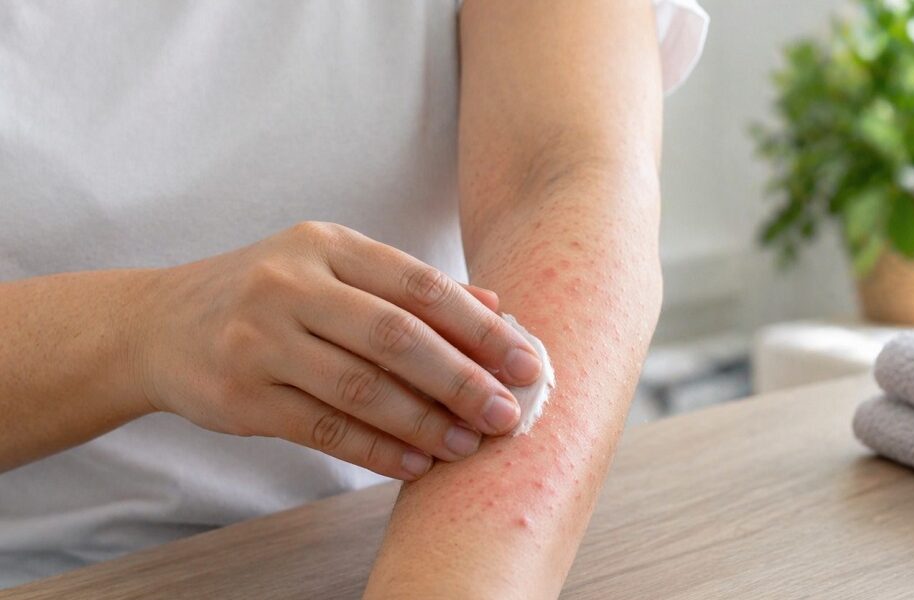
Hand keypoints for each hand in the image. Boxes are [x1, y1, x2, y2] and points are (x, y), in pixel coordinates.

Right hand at [134, 222, 541, 479]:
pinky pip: (324, 428)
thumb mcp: (332, 270)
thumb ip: (410, 287)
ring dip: (425, 423)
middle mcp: (291, 284)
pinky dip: (377, 449)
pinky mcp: (241, 394)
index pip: (420, 285)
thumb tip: (498, 307)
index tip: (527, 362)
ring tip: (469, 445)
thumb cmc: (267, 294)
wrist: (159, 324)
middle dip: (462, 380)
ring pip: (361, 388)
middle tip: (508, 414)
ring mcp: (260, 339)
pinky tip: (416, 462)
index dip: (480, 327)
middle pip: (396, 337)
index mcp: (328, 246)